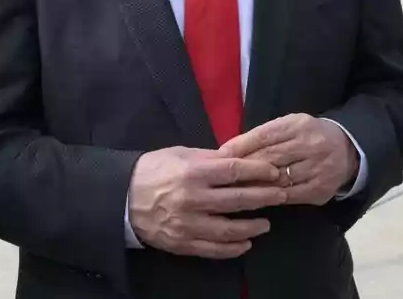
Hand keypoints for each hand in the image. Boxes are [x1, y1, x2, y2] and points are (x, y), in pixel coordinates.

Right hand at [126, 146, 286, 258]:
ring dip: (252, 226)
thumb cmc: (152, 170)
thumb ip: (209, 158)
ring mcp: (188, 223)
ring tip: (266, 223)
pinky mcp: (182, 243)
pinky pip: (214, 249)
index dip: (258, 171)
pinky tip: (246, 243)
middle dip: (264, 197)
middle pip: (238, 199)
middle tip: (282, 195)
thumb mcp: (180, 154)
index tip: (274, 171)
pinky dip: (233, 247)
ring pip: (229, 228)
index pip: (234, 171)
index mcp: (193, 171)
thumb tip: (238, 159)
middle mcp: (193, 198)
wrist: (120, 198)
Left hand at [217, 114, 357, 205]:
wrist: (347, 150)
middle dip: (244, 168)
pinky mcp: (320, 189)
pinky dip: (272, 197)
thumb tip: (228, 150)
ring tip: (234, 190)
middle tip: (222, 177)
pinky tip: (257, 199)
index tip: (221, 155)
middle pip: (270, 158)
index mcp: (298, 125)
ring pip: (279, 180)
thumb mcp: (288, 126)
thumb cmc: (307, 136)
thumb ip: (262, 136)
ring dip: (254, 186)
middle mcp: (310, 145)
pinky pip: (290, 196)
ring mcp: (318, 169)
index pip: (265, 135)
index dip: (241, 146)